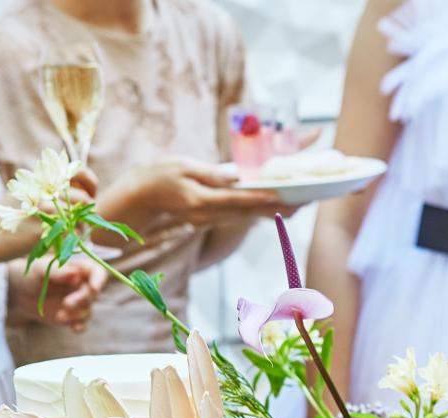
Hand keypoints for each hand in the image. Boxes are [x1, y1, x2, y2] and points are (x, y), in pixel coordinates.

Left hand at [31, 256, 106, 331]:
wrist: (18, 292)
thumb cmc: (28, 274)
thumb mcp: (38, 269)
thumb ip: (56, 271)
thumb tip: (74, 273)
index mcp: (77, 269)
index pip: (96, 271)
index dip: (99, 279)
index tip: (94, 288)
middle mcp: (81, 285)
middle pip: (92, 293)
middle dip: (82, 299)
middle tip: (66, 304)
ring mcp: (78, 301)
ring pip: (87, 309)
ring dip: (77, 314)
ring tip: (59, 316)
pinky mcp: (72, 315)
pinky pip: (82, 322)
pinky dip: (80, 326)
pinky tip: (75, 328)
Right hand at [113, 158, 286, 230]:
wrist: (141, 197)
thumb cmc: (160, 174)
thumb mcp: (182, 165)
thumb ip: (210, 172)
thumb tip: (235, 175)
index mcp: (200, 201)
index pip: (238, 200)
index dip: (264, 198)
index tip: (286, 195)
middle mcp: (209, 216)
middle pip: (251, 212)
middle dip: (279, 206)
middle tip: (306, 199)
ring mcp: (212, 221)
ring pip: (250, 217)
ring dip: (275, 210)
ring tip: (301, 201)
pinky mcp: (214, 221)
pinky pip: (242, 216)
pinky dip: (260, 209)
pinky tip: (278, 204)